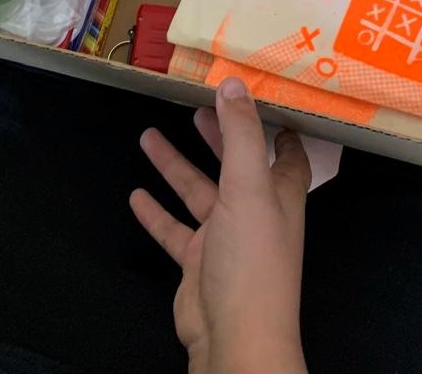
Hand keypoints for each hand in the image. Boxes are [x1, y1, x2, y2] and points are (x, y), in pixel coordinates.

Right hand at [130, 77, 310, 373]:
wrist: (235, 337)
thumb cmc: (253, 262)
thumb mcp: (248, 186)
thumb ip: (240, 134)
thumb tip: (234, 85)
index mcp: (278, 192)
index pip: (284, 151)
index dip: (274, 125)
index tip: (258, 99)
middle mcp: (255, 211)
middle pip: (235, 163)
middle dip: (217, 136)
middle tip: (194, 107)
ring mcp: (225, 238)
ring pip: (198, 192)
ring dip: (175, 166)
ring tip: (148, 137)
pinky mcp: (199, 262)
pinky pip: (175, 230)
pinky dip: (157, 213)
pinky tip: (137, 196)